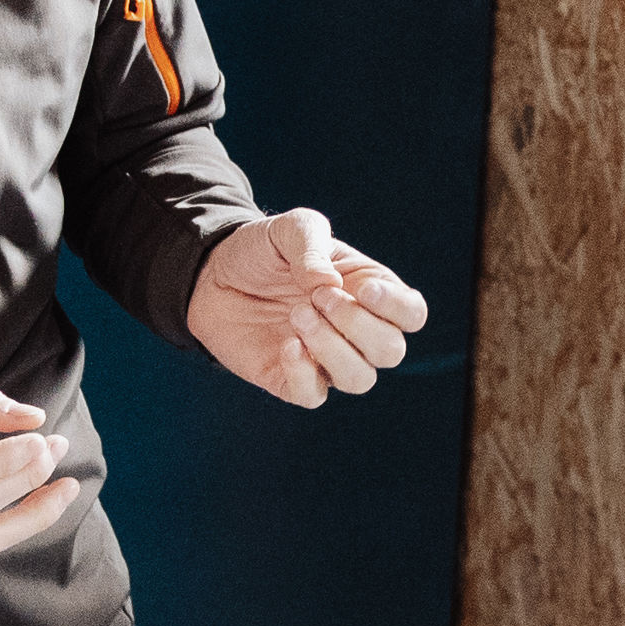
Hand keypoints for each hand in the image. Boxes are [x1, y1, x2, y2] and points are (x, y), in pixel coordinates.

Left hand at [190, 209, 429, 408]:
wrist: (212, 274)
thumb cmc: (264, 251)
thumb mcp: (290, 229)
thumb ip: (312, 245)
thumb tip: (327, 285)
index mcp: (369, 291)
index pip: (412, 314)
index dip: (396, 307)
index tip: (360, 287)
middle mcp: (356, 331)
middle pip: (391, 350)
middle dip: (357, 325)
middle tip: (317, 297)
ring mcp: (326, 359)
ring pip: (360, 379)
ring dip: (333, 349)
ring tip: (298, 315)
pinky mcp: (292, 380)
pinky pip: (314, 396)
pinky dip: (304, 374)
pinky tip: (286, 345)